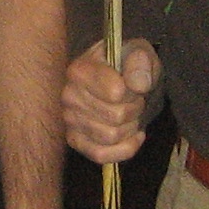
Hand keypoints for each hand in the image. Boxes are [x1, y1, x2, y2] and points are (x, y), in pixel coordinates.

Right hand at [61, 39, 159, 163]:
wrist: (119, 79)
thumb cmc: (127, 65)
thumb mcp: (139, 53)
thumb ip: (140, 62)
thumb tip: (139, 85)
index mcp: (79, 70)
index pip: (116, 93)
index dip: (134, 91)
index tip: (134, 83)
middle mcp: (68, 96)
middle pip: (115, 117)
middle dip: (134, 110)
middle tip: (135, 100)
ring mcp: (69, 120)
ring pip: (110, 137)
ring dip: (130, 128)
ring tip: (130, 114)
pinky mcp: (74, 140)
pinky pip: (100, 155)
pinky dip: (124, 149)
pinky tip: (133, 136)